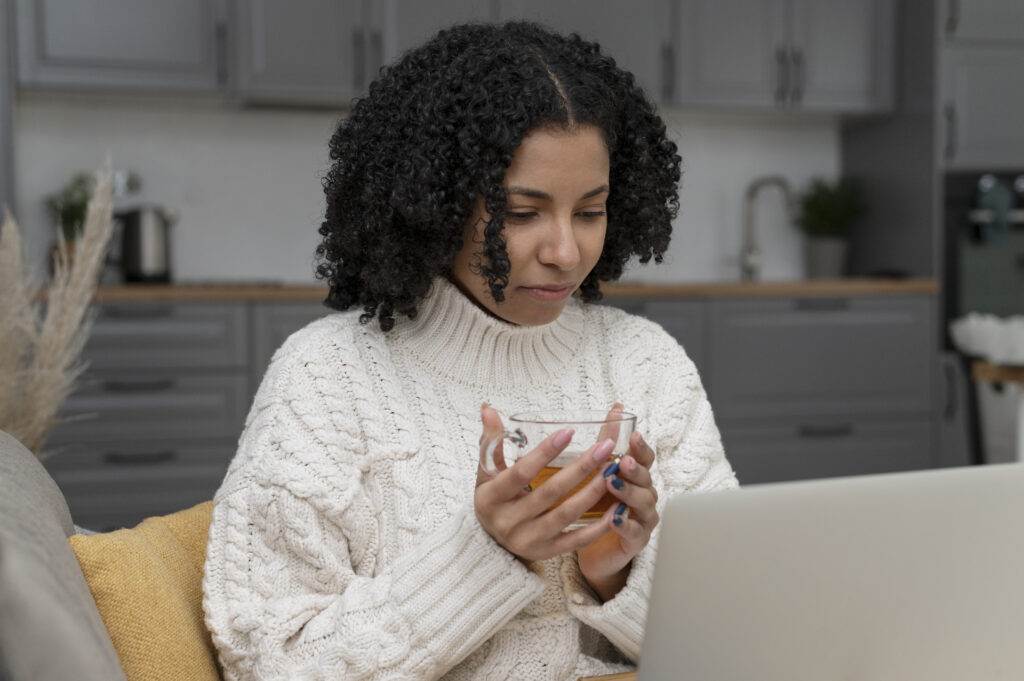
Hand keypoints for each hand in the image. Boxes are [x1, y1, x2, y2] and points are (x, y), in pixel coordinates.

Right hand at [474, 405, 616, 562]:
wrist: (489, 542)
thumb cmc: (493, 498)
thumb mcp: (486, 471)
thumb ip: (491, 441)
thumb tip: (488, 408)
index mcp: (491, 498)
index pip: (521, 472)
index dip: (545, 452)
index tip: (569, 431)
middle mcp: (508, 521)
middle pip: (550, 491)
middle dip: (581, 467)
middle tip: (606, 447)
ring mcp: (528, 540)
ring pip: (566, 514)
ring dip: (594, 491)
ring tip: (614, 470)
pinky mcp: (546, 553)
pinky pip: (576, 540)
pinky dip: (598, 526)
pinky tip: (617, 508)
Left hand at [576, 429, 658, 601]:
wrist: (596, 548)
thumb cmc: (600, 505)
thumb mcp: (602, 470)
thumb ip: (609, 441)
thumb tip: (616, 407)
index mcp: (637, 476)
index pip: (645, 458)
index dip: (641, 447)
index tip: (633, 436)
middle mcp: (645, 494)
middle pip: (646, 478)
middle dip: (635, 468)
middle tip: (622, 461)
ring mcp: (643, 517)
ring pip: (642, 502)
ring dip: (628, 493)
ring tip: (612, 485)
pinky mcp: (636, 540)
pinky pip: (634, 531)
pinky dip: (625, 524)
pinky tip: (614, 519)